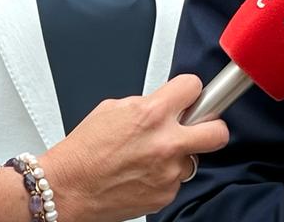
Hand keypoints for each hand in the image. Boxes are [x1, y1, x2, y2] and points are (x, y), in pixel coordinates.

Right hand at [41, 74, 228, 221]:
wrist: (65, 189)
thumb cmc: (83, 151)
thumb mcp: (114, 109)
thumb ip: (149, 103)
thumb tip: (169, 102)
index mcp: (153, 113)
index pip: (195, 87)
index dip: (190, 91)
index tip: (188, 97)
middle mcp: (166, 143)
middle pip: (218, 130)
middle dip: (211, 126)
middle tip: (200, 126)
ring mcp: (168, 172)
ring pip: (194, 158)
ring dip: (180, 155)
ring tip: (153, 156)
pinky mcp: (164, 195)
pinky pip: (177, 180)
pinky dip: (165, 176)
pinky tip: (143, 174)